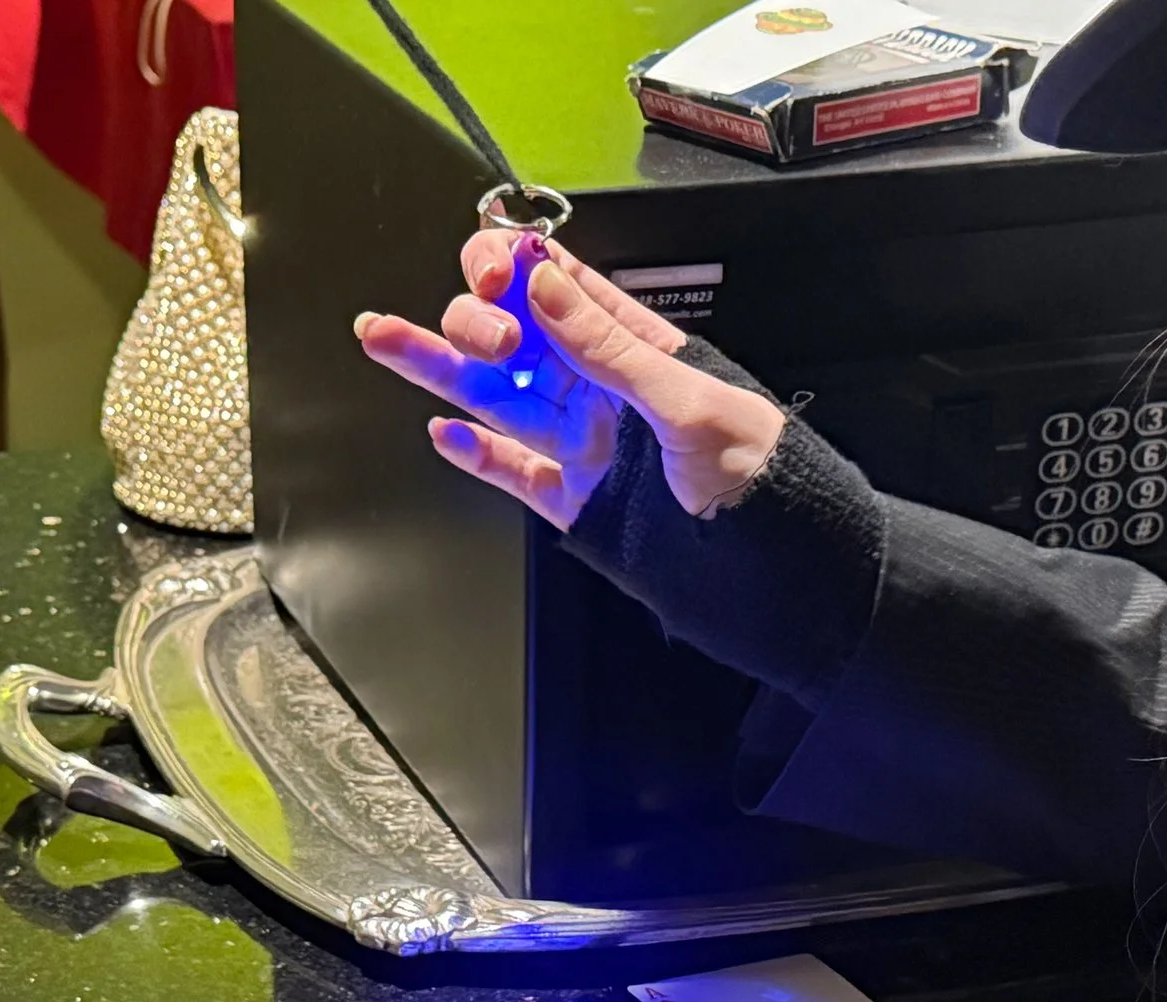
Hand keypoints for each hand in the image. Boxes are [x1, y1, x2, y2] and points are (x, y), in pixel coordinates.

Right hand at [355, 232, 787, 529]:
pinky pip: (517, 473)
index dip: (516, 269)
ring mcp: (584, 447)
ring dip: (440, 370)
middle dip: (478, 322)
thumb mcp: (691, 400)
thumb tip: (546, 290)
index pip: (560, 290)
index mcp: (637, 351)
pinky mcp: (577, 503)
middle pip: (514, 342)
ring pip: (497, 401)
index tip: (494, 267)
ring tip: (383, 337)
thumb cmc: (764, 476)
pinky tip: (443, 432)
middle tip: (485, 333)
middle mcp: (601, 393)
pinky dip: (479, 455)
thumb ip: (612, 349)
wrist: (784, 569)